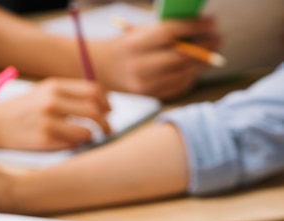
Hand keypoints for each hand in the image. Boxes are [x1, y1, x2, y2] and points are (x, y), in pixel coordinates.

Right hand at [0, 77, 110, 149]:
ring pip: (88, 130)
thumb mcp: (42, 93)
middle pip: (95, 109)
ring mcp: (49, 121)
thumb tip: (98, 104)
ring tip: (93, 138)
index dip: (106, 102)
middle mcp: (52, 100)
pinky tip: (73, 144)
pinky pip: (74, 144)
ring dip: (95, 135)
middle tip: (108, 130)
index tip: (108, 111)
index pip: (93, 90)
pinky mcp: (45, 139)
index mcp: (54, 86)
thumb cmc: (22, 112)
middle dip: (106, 122)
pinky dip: (79, 144)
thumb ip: (68, 95)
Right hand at [90, 17, 220, 97]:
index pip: (170, 33)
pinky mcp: (150, 96)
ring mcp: (144, 85)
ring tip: (213, 53)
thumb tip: (200, 29)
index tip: (212, 22)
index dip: (194, 27)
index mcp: (134, 44)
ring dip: (201, 63)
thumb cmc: (128, 44)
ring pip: (181, 74)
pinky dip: (191, 76)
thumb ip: (166, 31)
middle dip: (203, 47)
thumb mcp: (140, 32)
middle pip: (179, 57)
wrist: (104, 69)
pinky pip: (178, 87)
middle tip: (219, 39)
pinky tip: (198, 67)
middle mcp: (138, 66)